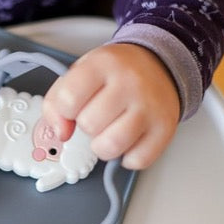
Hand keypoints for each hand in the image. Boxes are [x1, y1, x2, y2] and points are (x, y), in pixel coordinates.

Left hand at [43, 43, 179, 169]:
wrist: (159, 65)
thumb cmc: (114, 74)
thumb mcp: (80, 73)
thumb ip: (57, 101)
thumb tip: (62, 133)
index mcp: (103, 64)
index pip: (68, 99)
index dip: (65, 111)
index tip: (73, 109)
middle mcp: (130, 82)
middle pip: (89, 125)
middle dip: (86, 126)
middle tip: (97, 116)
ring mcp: (150, 106)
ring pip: (111, 146)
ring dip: (103, 146)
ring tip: (109, 132)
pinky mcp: (165, 128)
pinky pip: (138, 160)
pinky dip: (128, 158)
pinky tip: (128, 141)